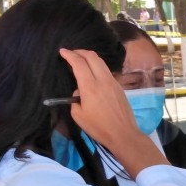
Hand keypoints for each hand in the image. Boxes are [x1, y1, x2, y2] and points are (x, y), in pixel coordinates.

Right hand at [59, 48, 166, 177]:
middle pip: (92, 57)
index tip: (62, 51)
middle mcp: (103, 80)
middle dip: (80, 51)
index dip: (69, 55)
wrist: (124, 134)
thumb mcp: (78, 116)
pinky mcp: (120, 88)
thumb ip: (75, 100)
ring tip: (82, 61)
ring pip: (102, 63)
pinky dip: (98, 67)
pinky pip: (107, 72)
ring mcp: (114, 83)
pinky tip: (94, 74)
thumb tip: (80, 92)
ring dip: (90, 58)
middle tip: (72, 53)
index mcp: (90, 86)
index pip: (79, 63)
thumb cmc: (99, 128)